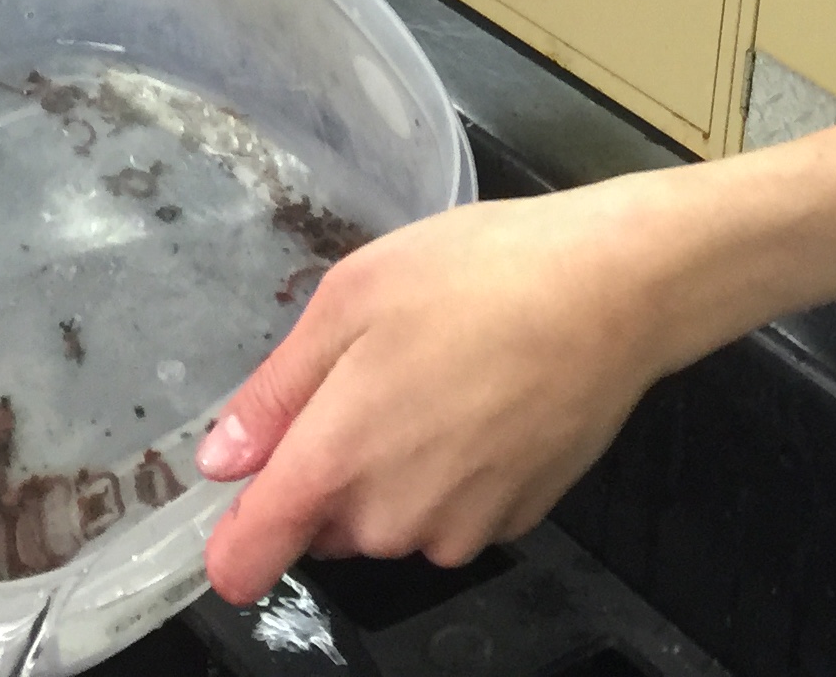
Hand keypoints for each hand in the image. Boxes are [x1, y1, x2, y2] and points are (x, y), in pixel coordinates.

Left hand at [193, 181, 690, 601]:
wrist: (616, 291)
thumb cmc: (477, 276)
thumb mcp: (352, 299)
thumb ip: (277, 391)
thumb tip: (220, 461)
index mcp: (336, 463)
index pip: (249, 558)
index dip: (230, 539)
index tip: (238, 497)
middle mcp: (393, 520)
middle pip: (325, 524)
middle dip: (330, 466)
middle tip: (373, 372)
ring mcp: (461, 528)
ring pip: (392, 519)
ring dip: (395, 469)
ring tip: (441, 372)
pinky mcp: (517, 521)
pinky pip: (454, 511)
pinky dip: (455, 470)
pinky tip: (487, 397)